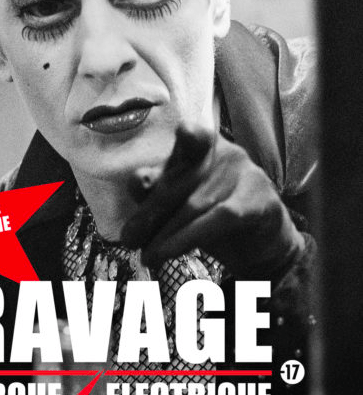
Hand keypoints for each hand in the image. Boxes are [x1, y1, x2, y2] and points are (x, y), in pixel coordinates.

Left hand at [121, 126, 304, 278]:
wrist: (265, 243)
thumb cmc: (213, 213)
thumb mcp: (180, 201)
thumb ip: (157, 193)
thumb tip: (133, 194)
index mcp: (201, 144)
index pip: (188, 137)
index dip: (178, 142)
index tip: (160, 154)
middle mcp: (223, 152)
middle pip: (179, 179)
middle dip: (150, 211)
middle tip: (129, 239)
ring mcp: (244, 173)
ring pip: (195, 204)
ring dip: (166, 234)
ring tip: (148, 257)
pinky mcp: (259, 200)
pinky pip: (219, 218)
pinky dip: (189, 237)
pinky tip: (169, 253)